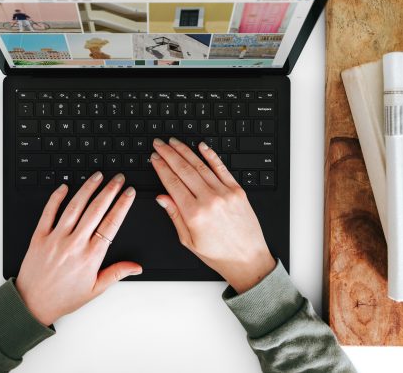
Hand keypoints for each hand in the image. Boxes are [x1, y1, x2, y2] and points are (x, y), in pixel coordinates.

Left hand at [16, 172, 141, 325]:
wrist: (32, 304)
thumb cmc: (63, 298)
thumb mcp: (95, 289)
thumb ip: (117, 273)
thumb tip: (137, 267)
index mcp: (90, 257)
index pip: (111, 224)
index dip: (122, 205)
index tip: (129, 193)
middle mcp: (74, 244)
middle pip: (96, 210)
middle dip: (110, 191)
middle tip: (118, 178)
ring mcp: (55, 239)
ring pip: (75, 207)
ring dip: (88, 188)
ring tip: (98, 176)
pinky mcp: (39, 237)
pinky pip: (48, 212)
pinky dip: (57, 198)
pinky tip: (65, 187)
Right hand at [151, 138, 275, 293]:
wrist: (248, 259)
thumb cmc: (219, 254)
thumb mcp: (189, 241)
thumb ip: (175, 216)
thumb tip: (162, 198)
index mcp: (194, 214)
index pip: (172, 183)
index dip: (161, 168)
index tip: (154, 158)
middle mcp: (209, 200)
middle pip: (184, 170)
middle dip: (169, 154)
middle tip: (159, 144)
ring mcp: (225, 193)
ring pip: (200, 166)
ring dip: (185, 151)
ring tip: (174, 142)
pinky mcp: (238, 191)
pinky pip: (221, 168)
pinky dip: (211, 156)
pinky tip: (201, 146)